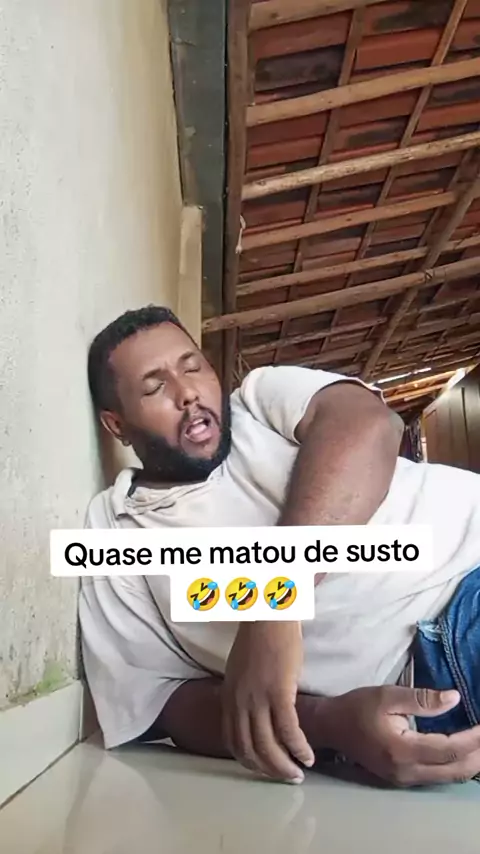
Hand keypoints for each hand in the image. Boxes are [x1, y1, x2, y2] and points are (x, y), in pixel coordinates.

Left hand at [222, 621, 314, 782]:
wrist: (268, 618)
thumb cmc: (258, 639)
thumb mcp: (239, 671)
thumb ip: (241, 694)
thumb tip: (251, 714)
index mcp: (228, 697)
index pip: (233, 741)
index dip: (249, 761)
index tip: (264, 768)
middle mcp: (239, 703)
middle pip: (250, 749)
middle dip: (267, 769)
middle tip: (285, 777)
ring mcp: (258, 699)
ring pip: (268, 745)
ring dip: (284, 765)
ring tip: (298, 772)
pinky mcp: (279, 693)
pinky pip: (289, 730)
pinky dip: (298, 747)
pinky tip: (308, 754)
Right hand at [328, 686, 479, 786]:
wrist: (331, 727)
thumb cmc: (357, 707)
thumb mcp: (387, 696)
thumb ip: (421, 698)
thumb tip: (455, 698)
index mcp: (402, 751)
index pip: (449, 750)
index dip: (473, 738)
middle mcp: (407, 772)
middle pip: (455, 770)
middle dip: (478, 754)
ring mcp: (405, 779)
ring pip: (449, 777)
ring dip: (470, 761)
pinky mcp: (404, 779)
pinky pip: (438, 775)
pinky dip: (456, 764)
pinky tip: (464, 751)